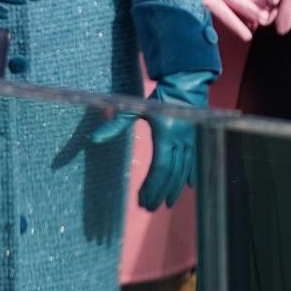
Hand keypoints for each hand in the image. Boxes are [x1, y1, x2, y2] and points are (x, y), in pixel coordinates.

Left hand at [92, 69, 213, 210]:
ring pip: (184, 171)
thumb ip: (116, 124)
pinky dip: (191, 175)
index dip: (152, 186)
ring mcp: (192, 142)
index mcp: (166, 135)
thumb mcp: (134, 108)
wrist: (184, 83)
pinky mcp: (197, 140)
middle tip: (150, 207)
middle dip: (161, 193)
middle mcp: (181, 141)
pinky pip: (195, 162)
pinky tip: (188, 187)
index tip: (143, 199)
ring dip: (175, 189)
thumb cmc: (157, 97)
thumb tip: (94, 138)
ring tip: (166, 204)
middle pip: (171, 174)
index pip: (160, 168)